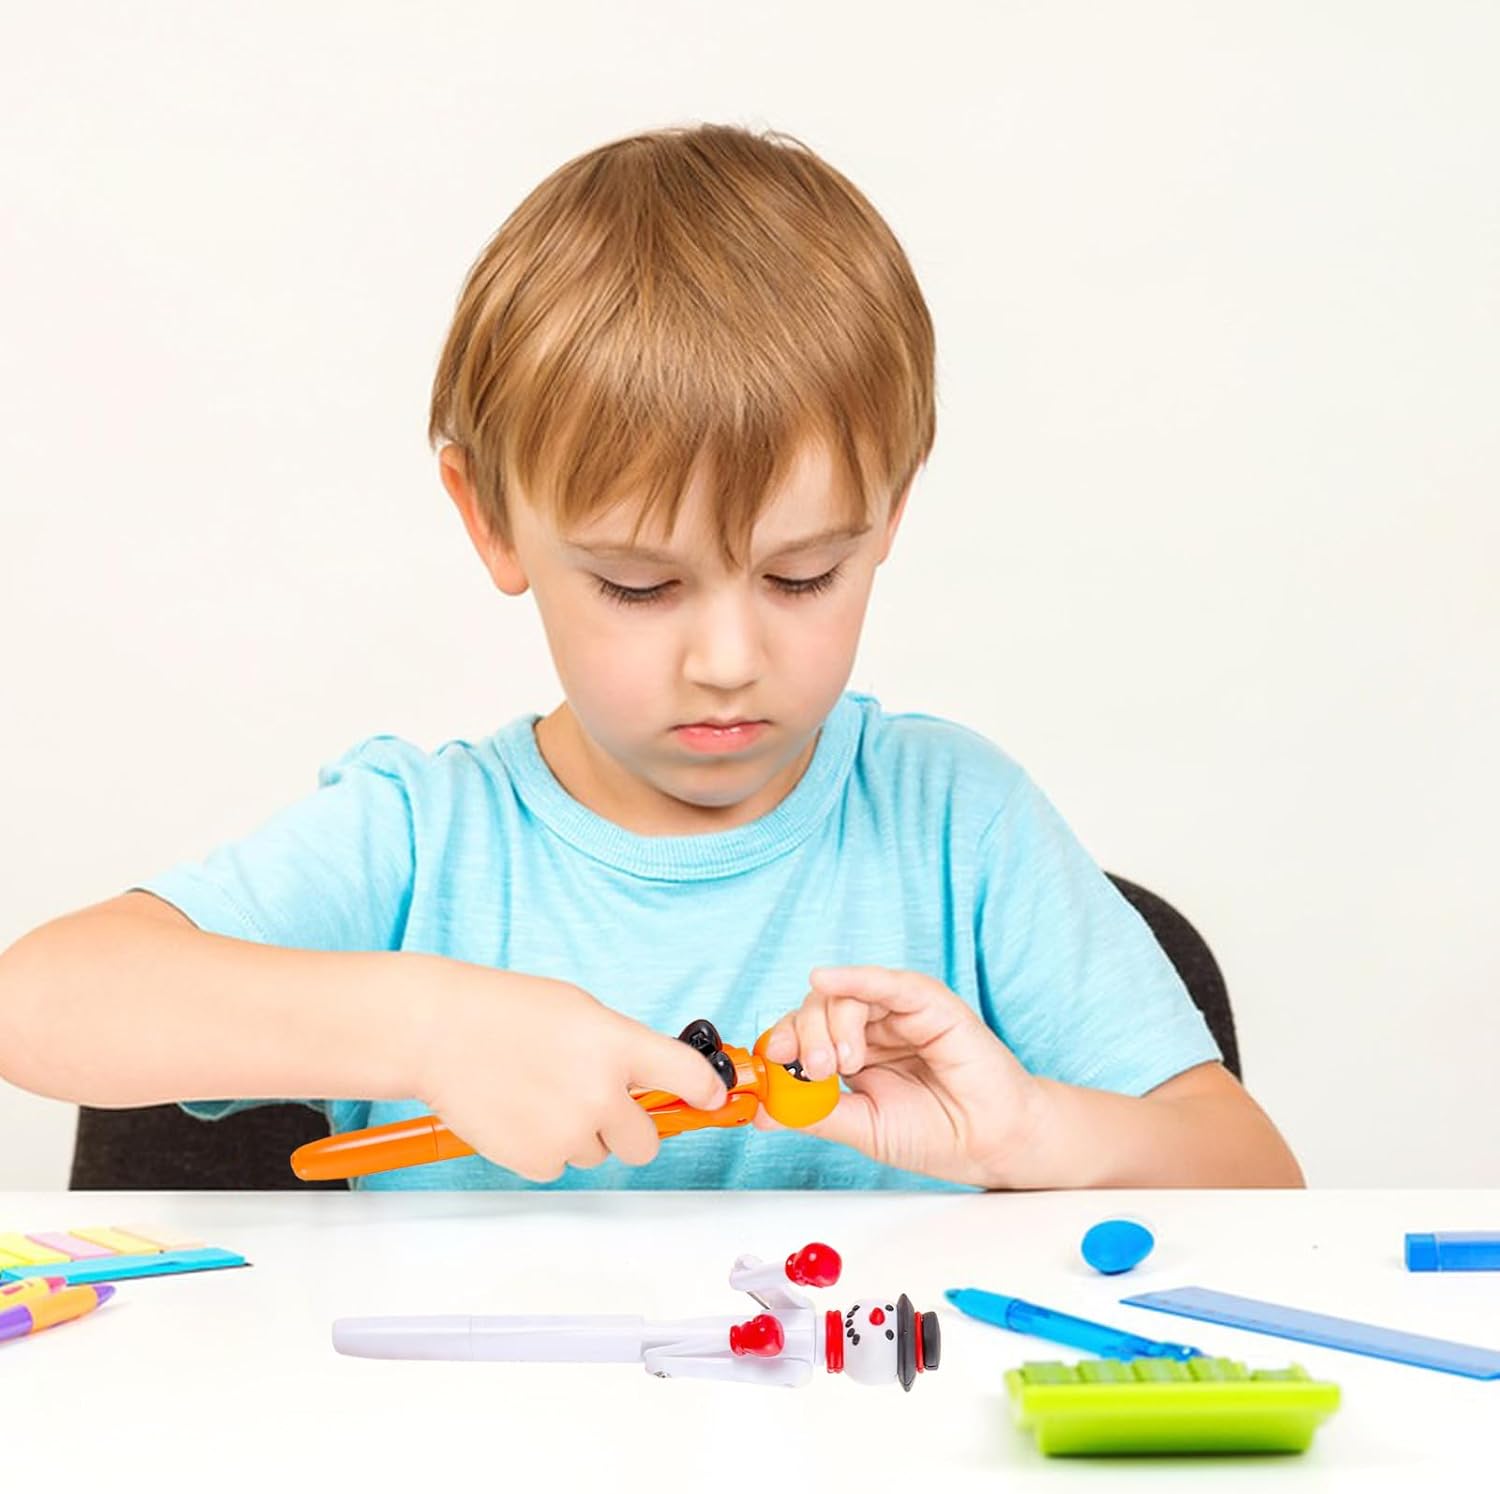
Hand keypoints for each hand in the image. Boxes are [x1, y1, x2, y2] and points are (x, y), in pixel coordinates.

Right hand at [412, 959, 726, 1182]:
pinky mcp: (536, 1160)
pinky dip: (545, 1146)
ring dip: (581, 1133)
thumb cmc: (506, 1012)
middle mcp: (601, 1094)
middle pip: (648, 1143)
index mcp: (618, 1046)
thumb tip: (655, 1080)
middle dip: (632, 1129)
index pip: (689, 1078)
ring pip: (599, 1153)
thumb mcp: (581, 1011)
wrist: (438, 1033)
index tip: (709, 1099)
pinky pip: (560, 1165)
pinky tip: (520, 1111)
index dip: (705, 1092)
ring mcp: (569, 1132)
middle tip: (602, 1105)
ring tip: (540, 1093)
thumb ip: (623, 1047)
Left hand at [755, 966, 1042, 1187]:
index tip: (769, 1063)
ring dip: (829, 1023)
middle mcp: (872, 1027)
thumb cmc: (936, 1133)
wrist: (991, 1143)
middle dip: (803, 1035)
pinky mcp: (928, 1003)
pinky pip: (887, 982)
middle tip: (816, 1070)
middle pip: (817, 1008)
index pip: (803, 1033)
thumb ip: (816, 1114)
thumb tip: (762, 1112)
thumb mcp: (863, 1127)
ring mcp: (899, 1012)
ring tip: (844, 1063)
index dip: (781, 1042)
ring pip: (845, 995)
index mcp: (853, 1054)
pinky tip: (829, 979)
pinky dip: (855, 977)